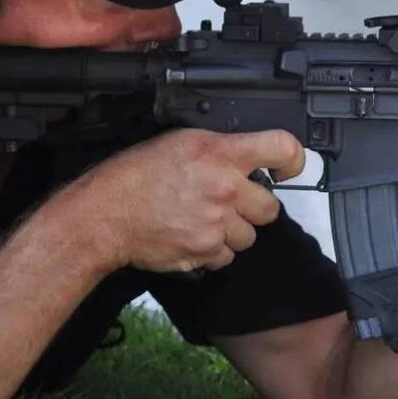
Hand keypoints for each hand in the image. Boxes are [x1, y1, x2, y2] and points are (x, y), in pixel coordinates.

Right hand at [61, 129, 303, 273]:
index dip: (294, 159)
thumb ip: (221, 149)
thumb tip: (248, 158)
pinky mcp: (206, 251)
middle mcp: (225, 187)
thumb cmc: (134, 176)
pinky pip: (227, 256)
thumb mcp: (181, 142)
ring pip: (250, 236)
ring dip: (232, 232)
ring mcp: (218, 222)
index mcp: (221, 153)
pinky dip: (214, 251)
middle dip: (253, 207)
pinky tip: (192, 236)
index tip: (288, 168)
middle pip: (271, 207)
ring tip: (203, 220)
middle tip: (228, 203)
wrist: (104, 215)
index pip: (282, 147)